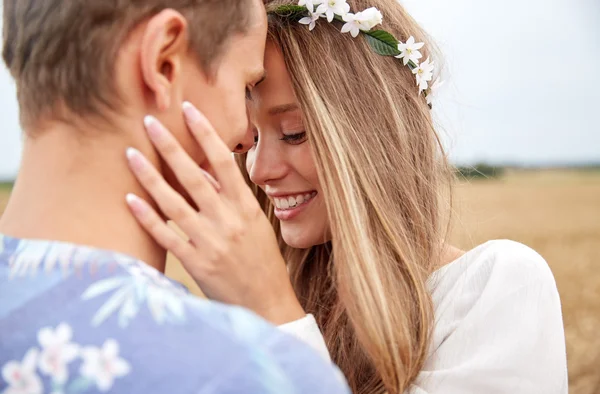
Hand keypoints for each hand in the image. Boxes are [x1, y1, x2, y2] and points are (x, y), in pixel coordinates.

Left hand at [125, 102, 304, 324]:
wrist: (267, 302)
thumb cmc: (262, 261)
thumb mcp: (255, 224)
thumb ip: (232, 198)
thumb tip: (206, 170)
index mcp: (246, 207)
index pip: (225, 162)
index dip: (206, 134)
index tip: (189, 109)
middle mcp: (228, 220)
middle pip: (195, 176)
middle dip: (170, 146)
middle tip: (149, 122)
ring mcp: (211, 242)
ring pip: (174, 203)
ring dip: (150, 176)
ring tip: (129, 153)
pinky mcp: (196, 263)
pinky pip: (166, 236)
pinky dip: (147, 217)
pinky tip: (130, 199)